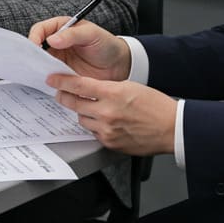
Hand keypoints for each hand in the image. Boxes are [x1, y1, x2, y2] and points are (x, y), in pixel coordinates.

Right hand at [28, 17, 130, 81]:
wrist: (118, 65)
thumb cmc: (106, 44)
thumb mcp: (92, 34)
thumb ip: (73, 34)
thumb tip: (52, 39)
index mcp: (61, 27)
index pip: (40, 29)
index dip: (35, 37)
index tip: (35, 47)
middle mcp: (56, 43)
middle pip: (36, 47)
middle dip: (32, 54)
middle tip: (33, 63)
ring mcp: (58, 59)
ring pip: (40, 63)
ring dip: (38, 68)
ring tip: (41, 74)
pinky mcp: (61, 74)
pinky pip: (49, 77)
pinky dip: (46, 79)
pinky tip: (49, 82)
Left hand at [47, 75, 176, 155]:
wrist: (170, 128)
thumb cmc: (155, 106)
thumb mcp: (130, 86)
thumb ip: (107, 88)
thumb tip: (89, 89)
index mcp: (113, 93)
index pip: (79, 85)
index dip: (62, 81)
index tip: (52, 79)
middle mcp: (107, 113)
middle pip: (74, 103)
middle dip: (64, 97)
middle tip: (60, 93)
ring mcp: (107, 130)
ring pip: (82, 119)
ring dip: (83, 112)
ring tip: (92, 107)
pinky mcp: (109, 143)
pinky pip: (93, 132)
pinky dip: (95, 125)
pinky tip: (104, 121)